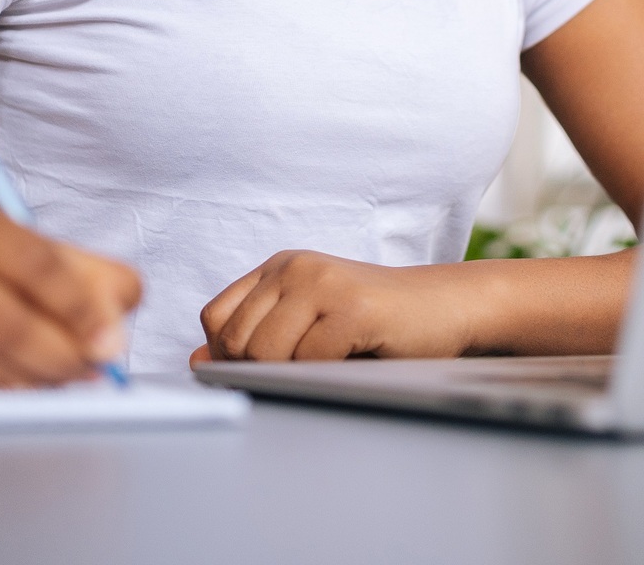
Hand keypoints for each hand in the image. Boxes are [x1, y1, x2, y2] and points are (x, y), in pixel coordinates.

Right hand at [0, 192, 139, 385]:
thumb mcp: (24, 251)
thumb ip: (85, 274)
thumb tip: (124, 308)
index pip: (35, 261)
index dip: (79, 306)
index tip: (111, 343)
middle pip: (5, 319)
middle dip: (60, 355)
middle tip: (93, 372)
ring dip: (33, 381)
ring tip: (63, 382)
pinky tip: (23, 390)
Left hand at [193, 251, 483, 364]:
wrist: (447, 306)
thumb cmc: (377, 325)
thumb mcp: (307, 326)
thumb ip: (255, 338)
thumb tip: (197, 361)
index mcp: (279, 268)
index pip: (215, 318)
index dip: (227, 355)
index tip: (263, 370)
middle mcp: (295, 267)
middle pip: (235, 340)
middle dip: (258, 371)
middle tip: (302, 373)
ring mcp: (323, 282)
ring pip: (265, 353)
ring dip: (293, 375)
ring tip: (328, 365)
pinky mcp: (352, 307)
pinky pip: (308, 362)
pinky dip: (324, 376)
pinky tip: (352, 360)